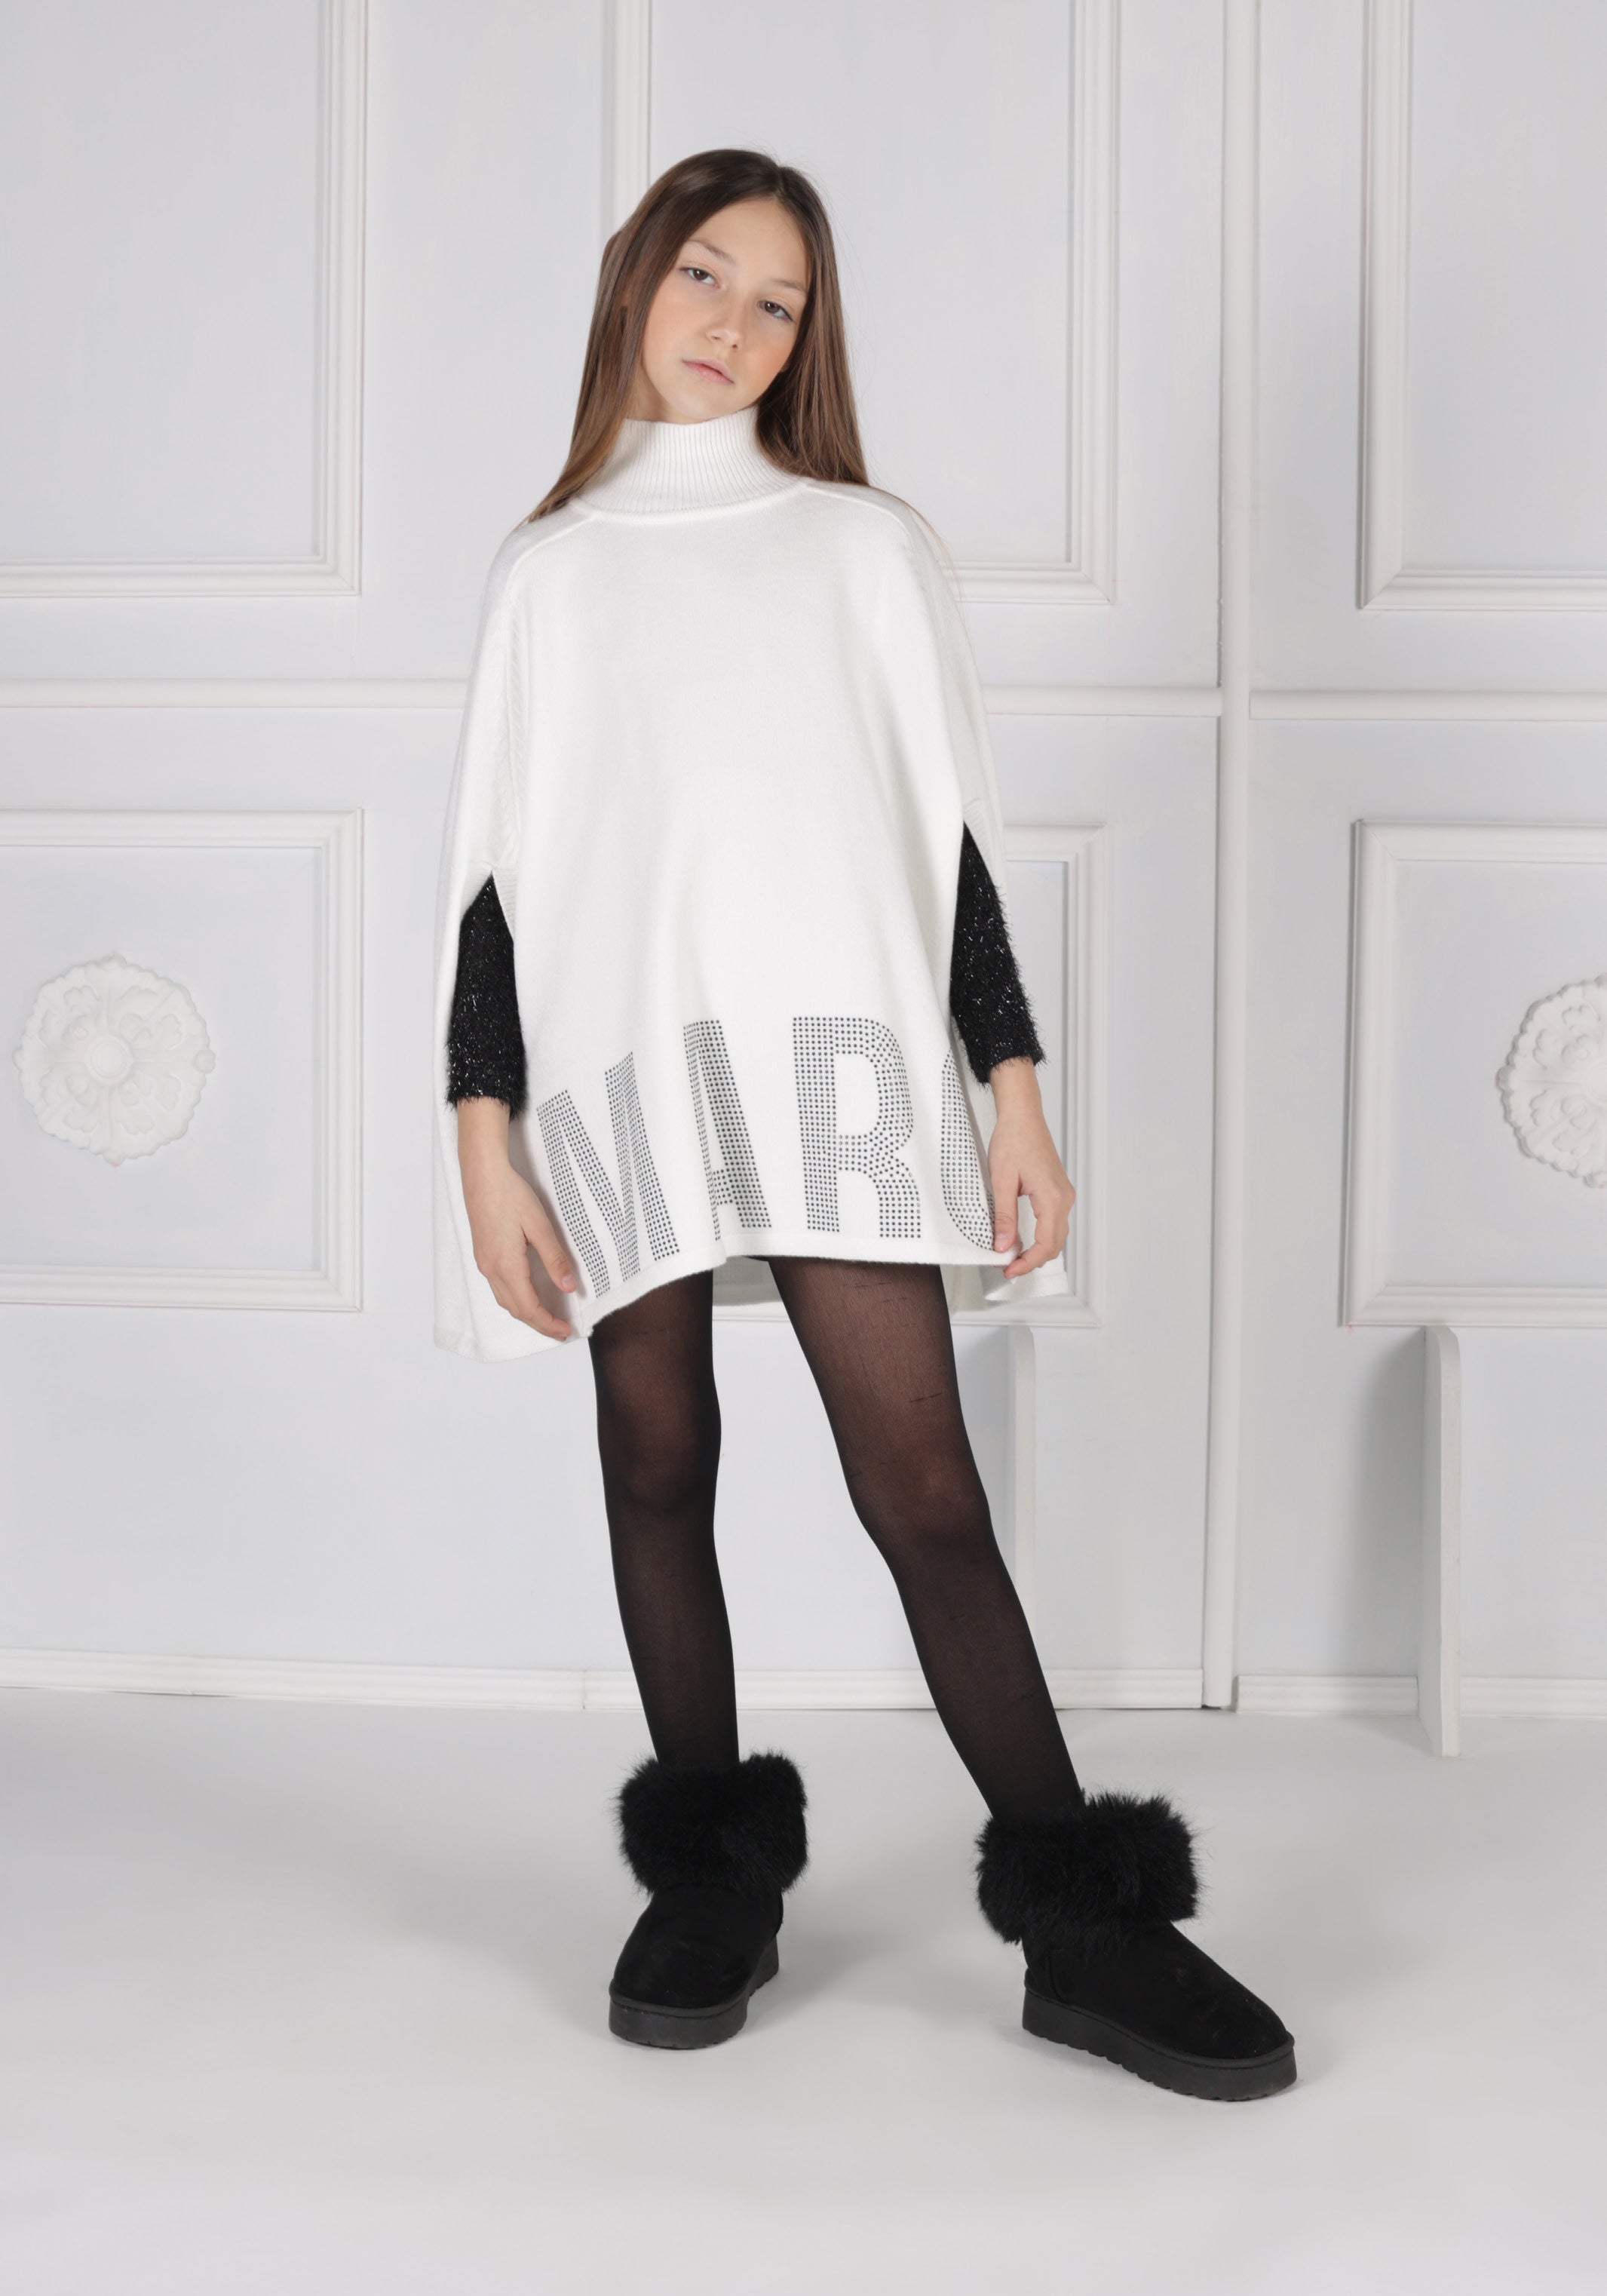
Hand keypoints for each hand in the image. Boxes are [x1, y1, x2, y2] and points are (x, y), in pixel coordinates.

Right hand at [456, 1098, 577, 1339]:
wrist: (482, 1175)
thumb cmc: (510, 1195)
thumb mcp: (540, 1226)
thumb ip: (555, 1258)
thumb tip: (569, 1287)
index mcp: (506, 1265)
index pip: (529, 1308)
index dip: (548, 1324)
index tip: (566, 1331)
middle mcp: (491, 1269)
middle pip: (516, 1310)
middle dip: (539, 1324)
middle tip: (561, 1331)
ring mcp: (484, 1263)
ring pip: (505, 1301)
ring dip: (526, 1314)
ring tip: (547, 1318)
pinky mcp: (483, 1255)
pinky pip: (499, 1288)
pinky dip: (515, 1300)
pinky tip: (527, 1296)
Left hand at [986, 1058, 1074, 1278]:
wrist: (1023, 1116)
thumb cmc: (1014, 1140)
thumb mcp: (1002, 1181)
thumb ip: (1004, 1217)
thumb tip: (1003, 1245)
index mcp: (1052, 1198)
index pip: (1045, 1244)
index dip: (1027, 1263)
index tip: (1009, 1270)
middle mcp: (1064, 1198)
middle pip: (1055, 1245)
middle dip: (1033, 1261)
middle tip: (1008, 1267)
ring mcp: (1064, 1194)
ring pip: (1056, 1235)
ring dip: (1038, 1250)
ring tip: (1013, 1255)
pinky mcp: (1059, 1191)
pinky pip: (1054, 1222)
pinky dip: (1041, 1236)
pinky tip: (1023, 1238)